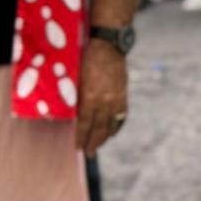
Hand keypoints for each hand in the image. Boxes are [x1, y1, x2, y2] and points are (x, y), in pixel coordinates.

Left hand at [76, 39, 128, 156]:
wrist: (108, 47)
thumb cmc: (87, 60)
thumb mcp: (78, 80)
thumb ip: (80, 98)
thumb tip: (76, 114)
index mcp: (91, 97)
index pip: (84, 124)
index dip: (81, 137)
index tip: (78, 147)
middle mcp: (105, 101)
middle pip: (99, 128)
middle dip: (94, 142)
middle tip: (89, 153)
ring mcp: (116, 99)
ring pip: (111, 124)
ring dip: (105, 136)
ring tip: (99, 145)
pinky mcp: (124, 94)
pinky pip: (121, 115)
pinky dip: (117, 125)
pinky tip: (113, 131)